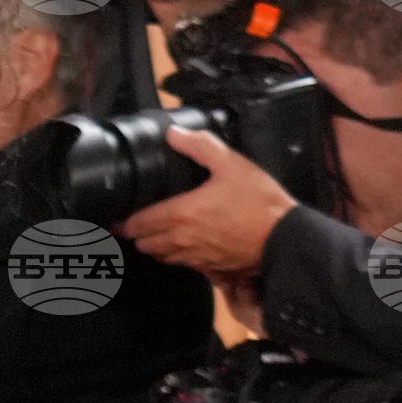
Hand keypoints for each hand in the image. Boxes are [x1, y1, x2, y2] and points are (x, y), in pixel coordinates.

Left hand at [117, 119, 296, 281]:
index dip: (125, 221)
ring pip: (161, 256)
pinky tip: (181, 244)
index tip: (118, 216)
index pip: (139, 223)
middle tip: (132, 224)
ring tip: (152, 234)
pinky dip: (175, 255)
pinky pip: (182, 264)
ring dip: (153, 246)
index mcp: (181, 215)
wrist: (283, 237)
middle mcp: (182, 240)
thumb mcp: (230, 163)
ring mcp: (195, 257)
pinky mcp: (209, 267)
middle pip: (145, 244)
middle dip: (136, 234)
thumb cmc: (258, 202)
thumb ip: (199, 146)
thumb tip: (174, 135)